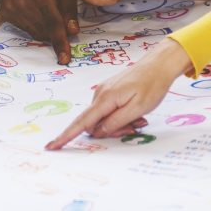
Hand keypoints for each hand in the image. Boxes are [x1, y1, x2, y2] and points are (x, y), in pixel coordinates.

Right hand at [0, 0, 80, 64]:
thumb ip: (70, 4)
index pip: (53, 24)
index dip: (60, 42)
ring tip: (50, 8)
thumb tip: (73, 30)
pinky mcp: (6, 12)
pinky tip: (37, 8)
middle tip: (65, 20)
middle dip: (58, 32)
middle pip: (45, 30)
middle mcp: (23, 3)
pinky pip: (25, 27)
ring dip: (47, 28)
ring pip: (35, 31)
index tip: (65, 58)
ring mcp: (12, 9)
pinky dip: (35, 24)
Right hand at [45, 38, 191, 149]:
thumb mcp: (137, 108)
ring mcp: (104, 91)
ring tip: (139, 118)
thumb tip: (97, 132)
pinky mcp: (110, 91)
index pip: (82, 122)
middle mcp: (100, 94)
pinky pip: (108, 110)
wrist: (159, 64)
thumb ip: (115, 122)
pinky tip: (135, 112)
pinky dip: (120, 115)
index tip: (52, 146)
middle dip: (111, 131)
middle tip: (135, 127)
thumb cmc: (152, 85)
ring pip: (103, 118)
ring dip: (118, 123)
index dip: (66, 136)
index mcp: (105, 98)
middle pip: (95, 123)